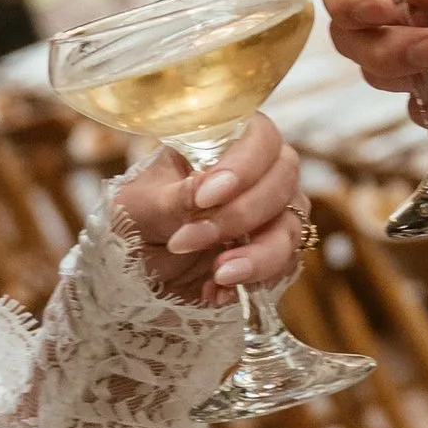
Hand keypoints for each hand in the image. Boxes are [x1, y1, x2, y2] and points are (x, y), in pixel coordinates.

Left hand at [111, 111, 303, 304]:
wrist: (136, 270)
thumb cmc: (138, 220)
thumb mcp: (141, 207)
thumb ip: (175, 197)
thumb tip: (205, 184)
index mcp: (224, 145)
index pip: (260, 136)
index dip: (243, 165)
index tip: (206, 197)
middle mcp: (258, 174)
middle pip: (283, 181)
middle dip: (240, 215)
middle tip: (191, 239)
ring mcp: (272, 215)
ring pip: (291, 228)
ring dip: (257, 254)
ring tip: (217, 274)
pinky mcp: (274, 255)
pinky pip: (284, 266)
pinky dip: (254, 281)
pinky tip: (216, 291)